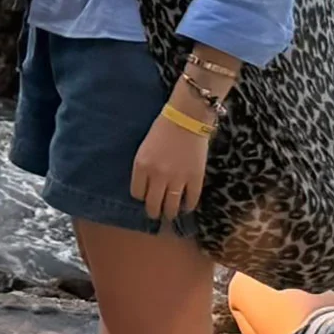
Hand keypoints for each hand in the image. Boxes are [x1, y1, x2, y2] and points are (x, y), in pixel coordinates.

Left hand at [131, 88, 211, 224]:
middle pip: (152, 204)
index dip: (141, 197)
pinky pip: (191, 199)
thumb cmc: (162, 129)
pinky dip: (188, 205)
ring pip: (171, 206)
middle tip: (155, 214)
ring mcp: (177, 178)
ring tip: (170, 215)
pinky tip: (186, 206)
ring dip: (170, 213)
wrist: (187, 118)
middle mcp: (157, 176)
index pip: (137, 193)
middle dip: (153, 212)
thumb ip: (144, 167)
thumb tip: (146, 185)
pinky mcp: (196, 178)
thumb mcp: (144, 148)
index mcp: (141, 166)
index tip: (144, 198)